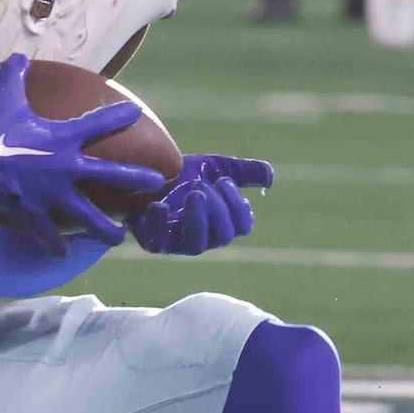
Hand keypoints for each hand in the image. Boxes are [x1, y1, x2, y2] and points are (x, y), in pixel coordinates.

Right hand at [0, 55, 166, 248]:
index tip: (136, 114)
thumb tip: (18, 56)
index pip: (97, 123)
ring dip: (104, 228)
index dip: (119, 116)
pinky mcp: (31, 213)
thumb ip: (15, 76)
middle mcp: (62, 167)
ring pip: (87, 215)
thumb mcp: (2, 97)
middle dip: (136, 178)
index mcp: (60, 137)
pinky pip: (48, 233)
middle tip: (157, 182)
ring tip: (120, 237)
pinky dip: (55, 244)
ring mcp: (49, 194)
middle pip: (109, 174)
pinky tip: (64, 253)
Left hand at [132, 153, 274, 255]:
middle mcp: (203, 236)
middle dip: (218, 210)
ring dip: (198, 219)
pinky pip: (158, 244)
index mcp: (221, 221)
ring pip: (196, 246)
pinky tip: (160, 206)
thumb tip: (269, 177)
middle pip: (222, 237)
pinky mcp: (152, 241)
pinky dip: (161, 226)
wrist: (144, 173)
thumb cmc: (183, 174)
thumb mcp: (215, 167)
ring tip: (193, 194)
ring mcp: (177, 242)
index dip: (238, 207)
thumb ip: (243, 171)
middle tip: (202, 186)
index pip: (242, 226)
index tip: (224, 181)